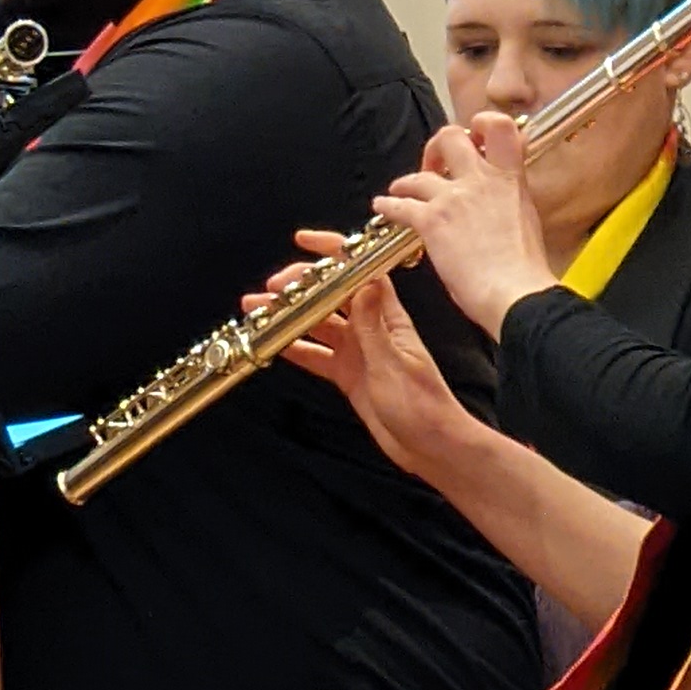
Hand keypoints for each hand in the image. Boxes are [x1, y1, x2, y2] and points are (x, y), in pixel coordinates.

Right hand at [280, 249, 473, 486]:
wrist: (432, 447)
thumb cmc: (423, 408)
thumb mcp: (393, 365)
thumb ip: (372, 327)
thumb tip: (361, 283)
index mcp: (388, 319)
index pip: (359, 272)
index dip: (333, 253)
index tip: (303, 242)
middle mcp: (372, 330)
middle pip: (331, 296)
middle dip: (299, 287)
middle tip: (269, 290)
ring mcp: (359, 352)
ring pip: (318, 325)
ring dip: (289, 317)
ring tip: (258, 312)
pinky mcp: (349, 376)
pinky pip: (317, 357)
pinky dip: (296, 349)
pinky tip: (273, 344)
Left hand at [374, 111, 553, 336]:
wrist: (515, 294)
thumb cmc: (524, 270)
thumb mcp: (527, 221)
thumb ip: (510, 201)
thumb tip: (500, 202)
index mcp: (510, 179)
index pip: (499, 127)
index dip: (481, 124)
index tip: (474, 137)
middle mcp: (481, 180)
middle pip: (451, 137)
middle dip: (437, 145)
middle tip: (434, 162)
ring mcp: (455, 198)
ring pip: (420, 173)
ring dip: (406, 180)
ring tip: (401, 188)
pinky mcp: (432, 221)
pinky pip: (400, 205)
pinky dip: (388, 204)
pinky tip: (383, 206)